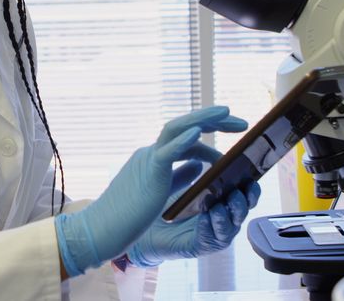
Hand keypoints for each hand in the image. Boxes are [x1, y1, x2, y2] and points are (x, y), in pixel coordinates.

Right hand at [53, 107, 246, 276]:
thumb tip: (200, 165)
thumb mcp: (161, 192)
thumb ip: (179, 176)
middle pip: (183, 126)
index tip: (230, 143)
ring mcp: (148, 160)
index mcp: (154, 160)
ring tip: (227, 113)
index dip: (208, 140)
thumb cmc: (128, 216)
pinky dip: (183, 140)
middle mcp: (151, 154)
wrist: (102, 229)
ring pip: (175, 129)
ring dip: (202, 119)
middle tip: (241, 122)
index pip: (185, 141)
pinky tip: (199, 132)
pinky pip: (167, 151)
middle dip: (212, 120)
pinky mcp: (148, 172)